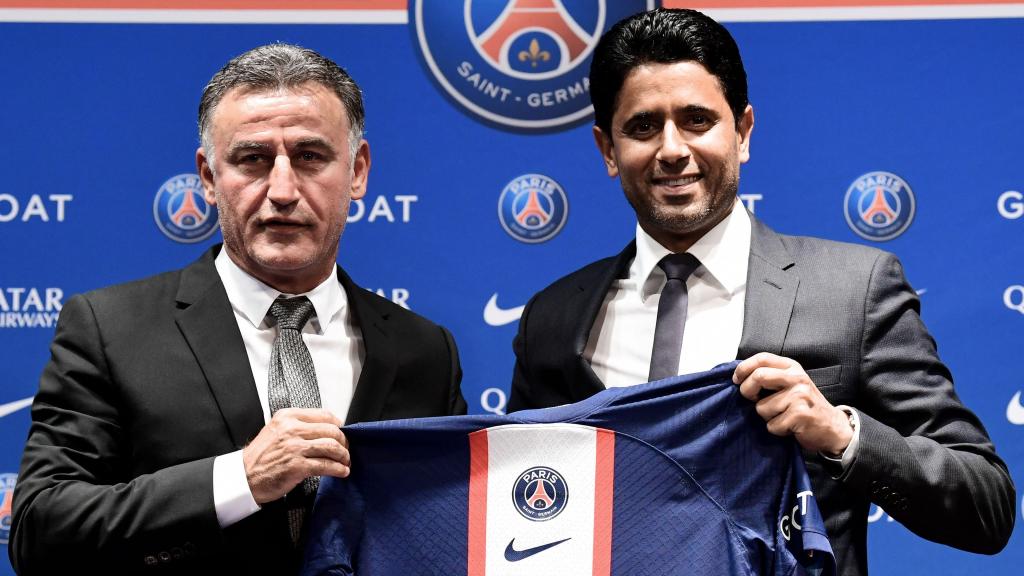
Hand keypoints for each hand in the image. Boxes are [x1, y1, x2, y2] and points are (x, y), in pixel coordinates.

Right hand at [242, 408, 349, 503]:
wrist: (244, 476)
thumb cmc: (261, 456)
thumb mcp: (276, 430)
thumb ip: (298, 426)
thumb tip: (326, 429)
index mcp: (288, 417)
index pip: (324, 415)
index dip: (338, 426)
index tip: (341, 433)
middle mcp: (292, 429)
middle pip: (331, 430)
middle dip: (344, 441)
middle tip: (346, 449)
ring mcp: (295, 448)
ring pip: (331, 447)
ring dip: (343, 455)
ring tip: (345, 461)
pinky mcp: (297, 466)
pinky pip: (326, 465)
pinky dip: (338, 469)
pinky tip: (342, 471)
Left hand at [733, 352, 851, 454]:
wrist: (833, 427)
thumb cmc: (805, 405)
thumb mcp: (791, 383)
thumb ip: (770, 376)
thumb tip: (739, 377)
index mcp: (792, 367)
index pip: (761, 358)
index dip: (743, 368)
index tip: (736, 380)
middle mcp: (797, 378)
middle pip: (758, 376)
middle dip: (747, 391)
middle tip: (752, 400)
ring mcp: (800, 395)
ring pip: (761, 407)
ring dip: (767, 417)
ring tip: (782, 416)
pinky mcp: (800, 414)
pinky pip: (772, 425)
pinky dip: (776, 430)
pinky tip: (790, 427)